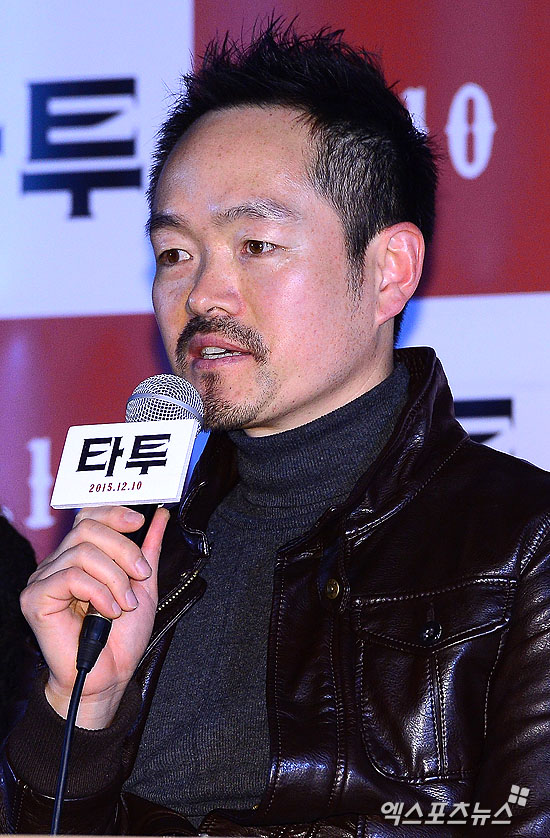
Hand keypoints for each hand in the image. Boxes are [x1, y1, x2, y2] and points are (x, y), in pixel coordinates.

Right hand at [20, 505, 168, 728]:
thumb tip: (160, 516)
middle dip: (124, 549)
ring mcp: (43, 579)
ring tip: (125, 603)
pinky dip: (99, 592)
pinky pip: (71, 577)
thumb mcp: (143, 586)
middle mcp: (58, 564)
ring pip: (82, 552)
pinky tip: (109, 612)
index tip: (140, 521)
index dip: (114, 513)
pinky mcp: (35, 598)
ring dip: (115, 577)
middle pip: (87, 528)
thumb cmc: (122, 638)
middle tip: (141, 576)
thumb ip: (148, 550)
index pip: (89, 517)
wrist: (109, 677)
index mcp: (79, 557)